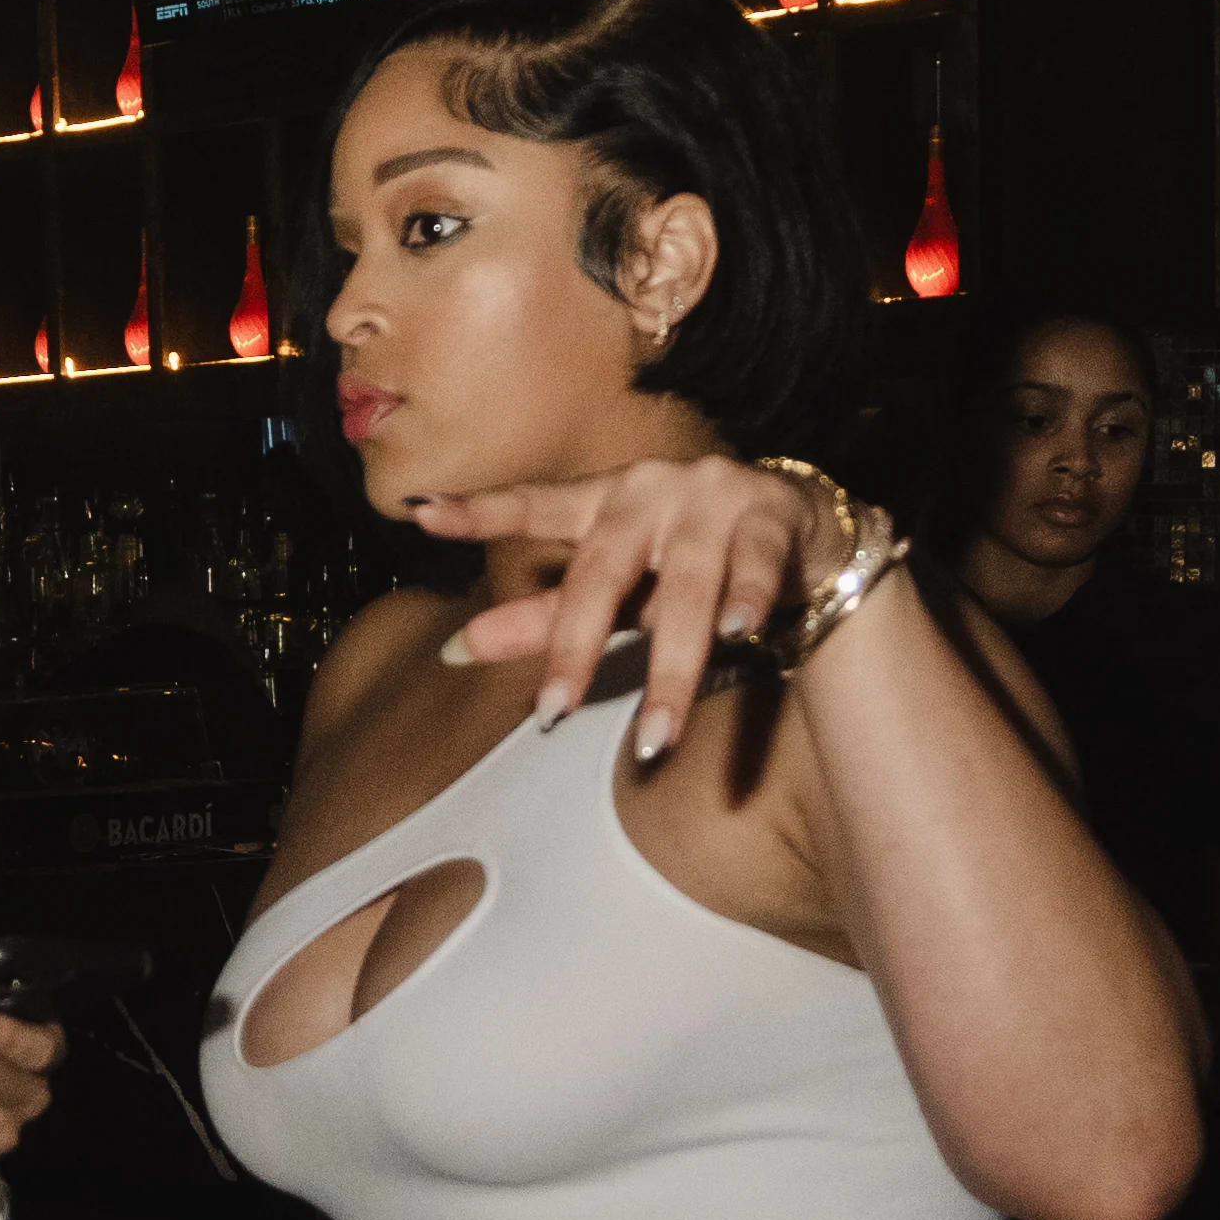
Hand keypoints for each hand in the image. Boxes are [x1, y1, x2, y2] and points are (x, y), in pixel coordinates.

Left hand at [413, 454, 866, 765]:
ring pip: (686, 586)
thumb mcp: (618, 592)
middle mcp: (648, 490)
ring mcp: (711, 498)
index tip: (420, 513)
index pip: (533, 507)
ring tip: (658, 729)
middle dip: (576, 643)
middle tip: (553, 711)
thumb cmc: (688, 561)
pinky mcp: (770, 514)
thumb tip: (452, 651)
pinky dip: (748, 600)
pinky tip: (741, 632)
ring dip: (673, 663)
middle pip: (602, 569)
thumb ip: (543, 617)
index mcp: (602, 502)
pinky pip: (756, 565)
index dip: (480, 511)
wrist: (799, 528)